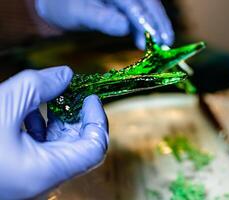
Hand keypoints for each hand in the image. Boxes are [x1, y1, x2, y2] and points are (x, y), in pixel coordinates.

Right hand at [0, 66, 108, 198]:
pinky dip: (40, 128)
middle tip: (70, 92)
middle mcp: (42, 178)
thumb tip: (66, 74)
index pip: (94, 147)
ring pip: (59, 147)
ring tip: (48, 99)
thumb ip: (39, 86)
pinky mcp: (18, 171)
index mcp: (45, 171)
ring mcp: (30, 176)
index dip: (97, 120)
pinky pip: (41, 149)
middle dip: (76, 115)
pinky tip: (27, 113)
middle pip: (79, 146)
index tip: (91, 97)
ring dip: (57, 120)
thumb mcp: (2, 104)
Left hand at [35, 0, 173, 48]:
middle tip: (167, 43)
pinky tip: (149, 38)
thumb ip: (101, 18)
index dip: (149, 21)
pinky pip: (140, 12)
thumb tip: (125, 27)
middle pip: (148, 3)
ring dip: (156, 25)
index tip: (159, 38)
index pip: (135, 3)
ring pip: (147, 8)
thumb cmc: (63, 6)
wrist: (57, 2)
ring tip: (163, 43)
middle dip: (159, 22)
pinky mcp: (124, 3)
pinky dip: (146, 26)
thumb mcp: (78, 13)